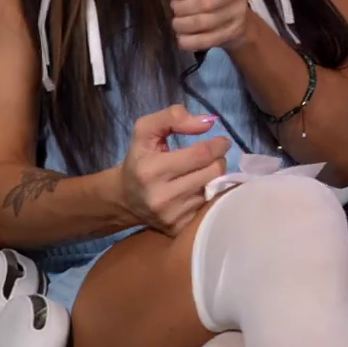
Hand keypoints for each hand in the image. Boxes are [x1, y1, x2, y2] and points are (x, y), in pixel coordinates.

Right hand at [120, 104, 230, 234]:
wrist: (124, 198)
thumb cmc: (139, 159)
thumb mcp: (146, 130)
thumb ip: (173, 117)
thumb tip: (208, 122)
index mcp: (151, 170)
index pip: (201, 155)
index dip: (218, 145)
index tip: (223, 141)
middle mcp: (161, 197)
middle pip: (212, 172)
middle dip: (218, 159)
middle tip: (213, 155)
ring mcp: (171, 216)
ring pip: (213, 190)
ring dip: (214, 177)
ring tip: (202, 171)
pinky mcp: (179, 229)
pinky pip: (208, 207)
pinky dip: (208, 195)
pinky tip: (198, 188)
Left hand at [162, 0, 253, 52]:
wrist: (240, 18)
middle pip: (206, 3)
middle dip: (183, 7)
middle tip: (174, 8)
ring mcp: (238, 13)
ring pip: (205, 22)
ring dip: (184, 24)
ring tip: (176, 23)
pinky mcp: (234, 32)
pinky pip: (208, 40)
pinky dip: (190, 41)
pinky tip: (181, 37)